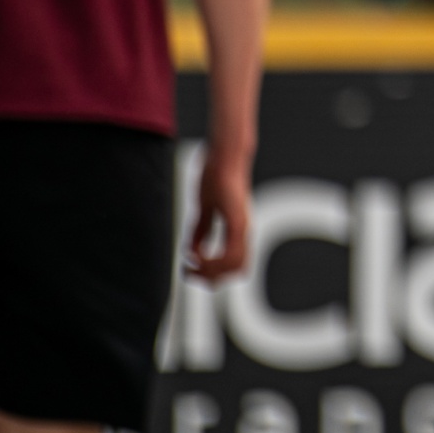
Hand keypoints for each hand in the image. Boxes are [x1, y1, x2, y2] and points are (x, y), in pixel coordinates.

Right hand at [189, 148, 252, 281]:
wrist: (224, 155)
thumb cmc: (216, 177)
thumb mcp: (205, 208)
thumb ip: (202, 230)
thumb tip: (194, 251)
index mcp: (238, 229)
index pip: (236, 264)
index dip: (217, 273)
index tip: (193, 269)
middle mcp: (244, 230)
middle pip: (238, 270)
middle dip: (212, 277)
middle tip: (189, 272)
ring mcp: (242, 225)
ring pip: (235, 265)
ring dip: (211, 271)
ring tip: (190, 265)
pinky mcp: (236, 219)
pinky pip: (231, 251)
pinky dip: (213, 261)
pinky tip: (195, 255)